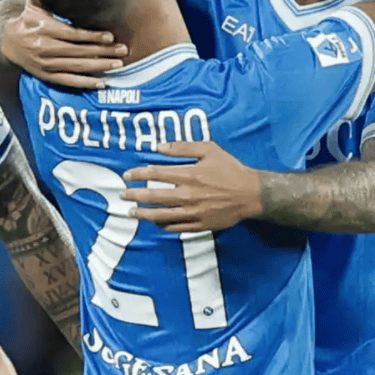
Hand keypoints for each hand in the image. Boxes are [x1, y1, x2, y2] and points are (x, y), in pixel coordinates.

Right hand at [1, 0, 126, 88]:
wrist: (7, 43)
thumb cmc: (26, 22)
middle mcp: (46, 48)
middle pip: (80, 51)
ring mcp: (46, 64)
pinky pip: (68, 81)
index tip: (110, 36)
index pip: (73, 34)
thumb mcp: (33, 6)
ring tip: (118, 64)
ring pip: (77, 67)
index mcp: (45, 29)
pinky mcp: (47, 76)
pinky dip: (85, 83)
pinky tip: (101, 83)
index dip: (92, 36)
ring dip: (99, 66)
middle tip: (123, 50)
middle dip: (103, 51)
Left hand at [121, 142, 262, 232]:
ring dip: (144, 214)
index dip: (138, 174)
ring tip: (131, 212)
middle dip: (135, 195)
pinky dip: (162, 226)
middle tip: (123, 195)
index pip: (156, 174)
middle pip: (154, 196)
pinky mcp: (199, 225)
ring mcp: (193, 212)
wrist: (251, 194)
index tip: (127, 175)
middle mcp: (188, 194)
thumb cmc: (230, 169)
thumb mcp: (209, 149)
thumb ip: (184, 147)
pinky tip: (154, 223)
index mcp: (189, 175)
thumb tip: (160, 147)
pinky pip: (176, 228)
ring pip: (161, 215)